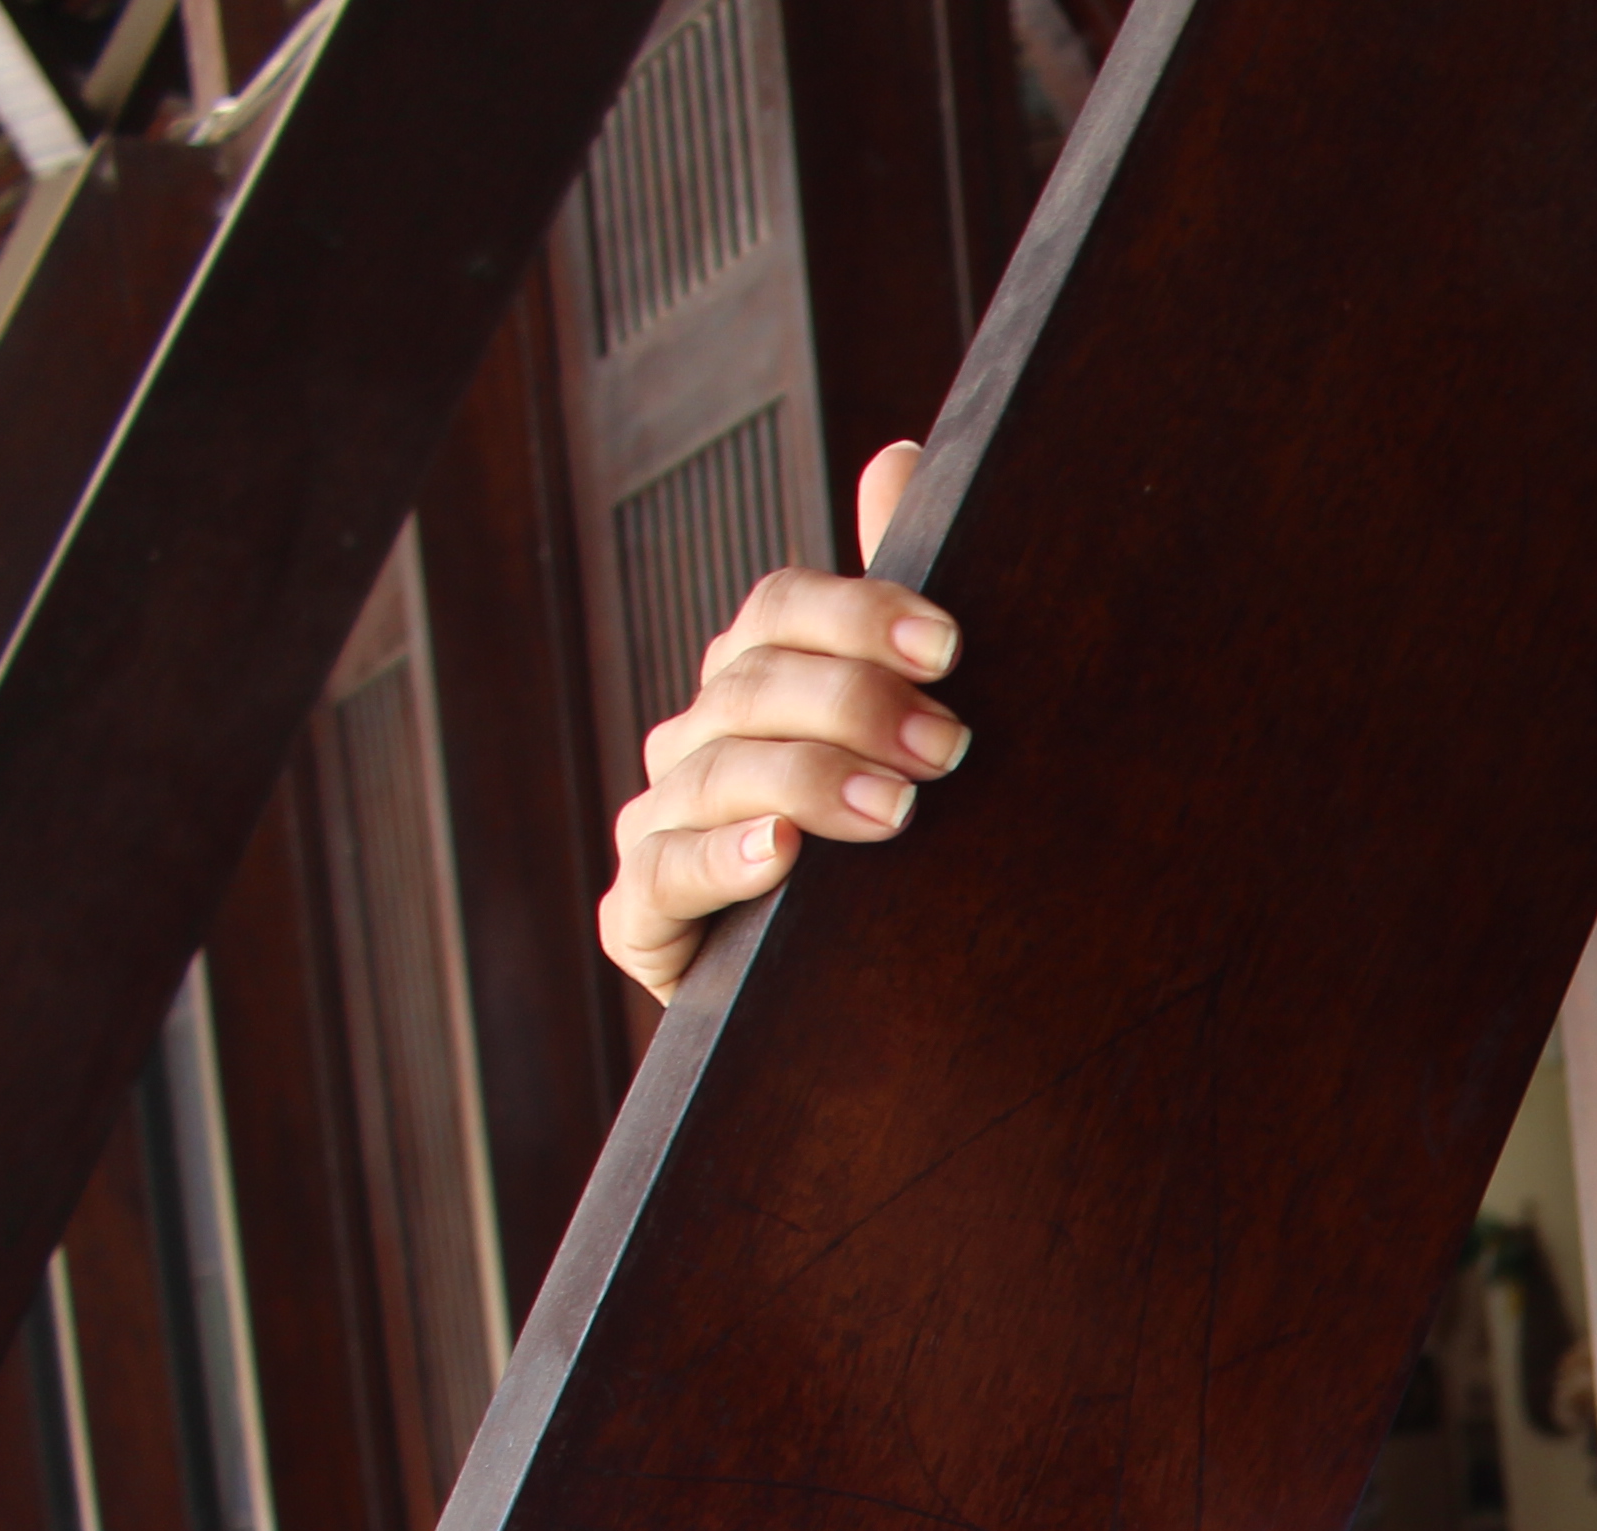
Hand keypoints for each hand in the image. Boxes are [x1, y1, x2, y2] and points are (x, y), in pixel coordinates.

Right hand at [595, 442, 966, 1003]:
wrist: (861, 1010)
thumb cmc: (894, 859)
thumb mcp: (912, 736)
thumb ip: (898, 611)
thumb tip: (900, 454)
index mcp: (755, 684)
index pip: (779, 612)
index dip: (859, 615)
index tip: (954, 647)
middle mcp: (696, 743)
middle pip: (752, 686)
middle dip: (855, 707)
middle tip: (952, 749)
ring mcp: (660, 826)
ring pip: (715, 776)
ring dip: (810, 783)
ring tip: (899, 812)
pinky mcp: (642, 918)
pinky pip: (662, 877)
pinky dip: (721, 860)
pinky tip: (780, 855)